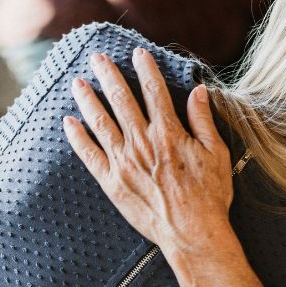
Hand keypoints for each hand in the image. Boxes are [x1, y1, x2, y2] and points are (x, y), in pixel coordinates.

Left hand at [62, 48, 233, 255]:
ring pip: (100, 122)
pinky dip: (77, 137)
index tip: (137, 53)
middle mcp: (142, 142)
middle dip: (108, 75)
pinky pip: (89, 155)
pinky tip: (69, 121)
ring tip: (77, 81)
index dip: (145, 69)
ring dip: (88, 99)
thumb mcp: (216, 153)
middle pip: (121, 100)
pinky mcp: (112, 182)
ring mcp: (124, 162)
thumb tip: (198, 90)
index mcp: (168, 133)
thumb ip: (203, 120)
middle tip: (97, 57)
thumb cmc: (209, 195)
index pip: (154, 90)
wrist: (193, 233)